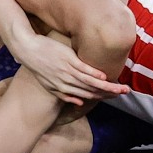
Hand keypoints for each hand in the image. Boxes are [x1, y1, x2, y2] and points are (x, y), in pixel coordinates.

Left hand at [14, 32, 129, 104]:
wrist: (28, 49)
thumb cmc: (39, 65)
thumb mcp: (49, 85)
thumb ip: (65, 95)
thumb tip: (81, 103)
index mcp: (64, 90)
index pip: (87, 96)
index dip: (102, 97)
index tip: (114, 97)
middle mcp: (67, 83)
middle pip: (92, 91)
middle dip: (109, 93)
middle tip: (124, 92)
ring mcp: (68, 72)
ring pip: (91, 82)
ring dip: (107, 86)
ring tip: (121, 87)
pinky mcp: (68, 60)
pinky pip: (83, 69)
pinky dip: (94, 73)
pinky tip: (104, 75)